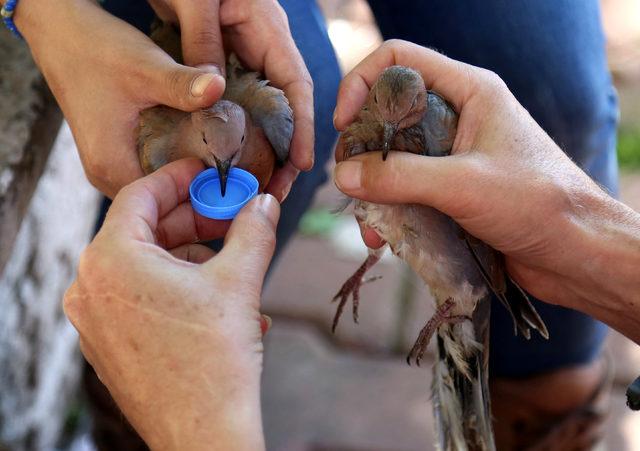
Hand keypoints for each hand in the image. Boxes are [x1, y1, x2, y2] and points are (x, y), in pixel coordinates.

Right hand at [15, 0, 225, 197]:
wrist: (64, 34)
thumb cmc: (99, 51)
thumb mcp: (147, 67)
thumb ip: (183, 84)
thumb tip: (218, 88)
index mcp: (111, 166)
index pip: (162, 203)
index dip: (199, 193)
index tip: (231, 178)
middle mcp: (105, 175)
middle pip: (158, 201)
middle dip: (196, 190)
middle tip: (232, 175)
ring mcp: (107, 167)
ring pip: (154, 187)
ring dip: (184, 179)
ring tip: (218, 165)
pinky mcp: (113, 155)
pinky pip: (148, 172)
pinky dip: (171, 165)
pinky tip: (196, 151)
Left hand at [64, 158, 277, 449]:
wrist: (204, 435)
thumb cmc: (214, 362)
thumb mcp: (240, 281)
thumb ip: (253, 229)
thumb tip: (264, 202)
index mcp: (111, 259)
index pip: (140, 194)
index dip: (180, 178)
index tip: (208, 174)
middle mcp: (90, 286)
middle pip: (144, 230)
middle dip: (194, 221)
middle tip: (231, 216)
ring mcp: (94, 319)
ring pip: (146, 265)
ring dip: (193, 257)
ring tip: (235, 268)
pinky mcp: (109, 343)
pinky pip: (141, 296)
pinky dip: (179, 287)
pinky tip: (220, 302)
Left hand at [146, 0, 314, 200]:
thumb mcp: (194, 1)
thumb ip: (203, 44)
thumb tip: (211, 94)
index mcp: (268, 30)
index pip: (296, 84)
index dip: (304, 127)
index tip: (301, 164)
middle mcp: (262, 48)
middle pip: (283, 106)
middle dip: (284, 150)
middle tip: (275, 191)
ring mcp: (243, 58)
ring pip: (261, 110)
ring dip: (260, 149)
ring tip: (253, 186)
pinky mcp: (223, 65)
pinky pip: (236, 105)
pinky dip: (236, 133)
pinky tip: (228, 160)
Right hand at [332, 40, 637, 316]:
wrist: (578, 254)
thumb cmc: (537, 204)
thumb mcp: (462, 185)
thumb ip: (399, 178)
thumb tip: (342, 176)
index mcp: (469, 91)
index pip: (399, 60)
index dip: (362, 84)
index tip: (344, 125)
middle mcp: (458, 116)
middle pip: (389, 114)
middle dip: (363, 149)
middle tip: (349, 182)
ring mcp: (455, 155)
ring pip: (394, 158)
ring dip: (374, 190)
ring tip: (369, 226)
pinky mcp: (452, 189)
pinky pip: (408, 190)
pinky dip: (391, 210)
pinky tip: (385, 238)